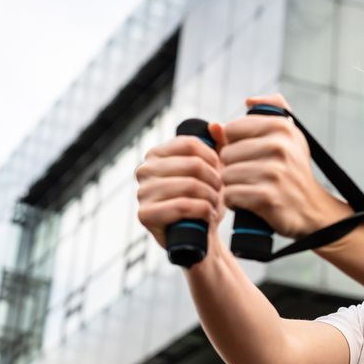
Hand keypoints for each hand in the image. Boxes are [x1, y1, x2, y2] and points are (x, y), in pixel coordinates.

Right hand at [134, 124, 225, 249]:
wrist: (200, 238)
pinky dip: (202, 211)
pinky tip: (208, 215)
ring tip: (215, 205)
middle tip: (221, 194)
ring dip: (211, 197)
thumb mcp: (214, 171)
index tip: (222, 174)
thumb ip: (218, 145)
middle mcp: (144, 170)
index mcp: (156, 154)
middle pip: (192, 165)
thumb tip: (216, 125)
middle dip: (215, 181)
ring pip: (189, 185)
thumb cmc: (205, 200)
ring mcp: (141, 192)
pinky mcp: (144, 215)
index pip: (190, 144)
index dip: (214, 158)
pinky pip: (181, 206)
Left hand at [218, 94, 351, 237]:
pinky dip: (235, 202)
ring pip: (226, 175)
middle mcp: (279, 146)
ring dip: (233, 186)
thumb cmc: (293, 171)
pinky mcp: (268, 197)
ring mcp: (274, 172)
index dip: (235, 144)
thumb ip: (270, 111)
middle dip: (233, 168)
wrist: (312, 210)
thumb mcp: (290, 136)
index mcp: (281, 127)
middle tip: (251, 176)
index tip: (249, 155)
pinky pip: (231, 195)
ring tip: (250, 188)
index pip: (231, 129)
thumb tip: (248, 101)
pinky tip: (248, 202)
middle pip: (226, 153)